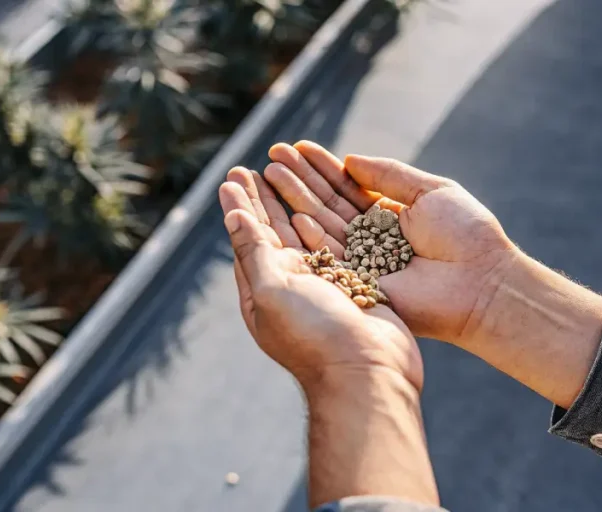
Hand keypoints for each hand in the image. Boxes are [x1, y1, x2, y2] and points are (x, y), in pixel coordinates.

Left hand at [219, 167, 423, 391]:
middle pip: (271, 234)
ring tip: (283, 175)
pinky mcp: (353, 285)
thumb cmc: (315, 336)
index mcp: (263, 294)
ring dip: (290, 204)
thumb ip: (253, 252)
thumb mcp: (273, 291)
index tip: (232, 176)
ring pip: (302, 235)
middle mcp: (290, 289)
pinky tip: (320, 202)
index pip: (246, 241)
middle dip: (261, 200)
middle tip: (251, 167)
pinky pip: (333, 244)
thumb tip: (232, 216)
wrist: (369, 371)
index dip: (238, 207)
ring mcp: (322, 287)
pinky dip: (323, 220)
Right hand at [262, 141, 516, 344]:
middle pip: (326, 205)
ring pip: (321, 227)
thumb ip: (389, 175)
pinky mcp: (360, 284)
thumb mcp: (430, 191)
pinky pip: (332, 259)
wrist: (482, 280)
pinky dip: (312, 238)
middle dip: (299, 181)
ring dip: (296, 203)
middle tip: (272, 157)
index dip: (321, 167)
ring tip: (270, 176)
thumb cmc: (466, 233)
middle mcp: (369, 238)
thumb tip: (350, 160)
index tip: (298, 147)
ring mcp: (362, 262)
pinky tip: (294, 215)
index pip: (346, 187)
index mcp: (387, 216)